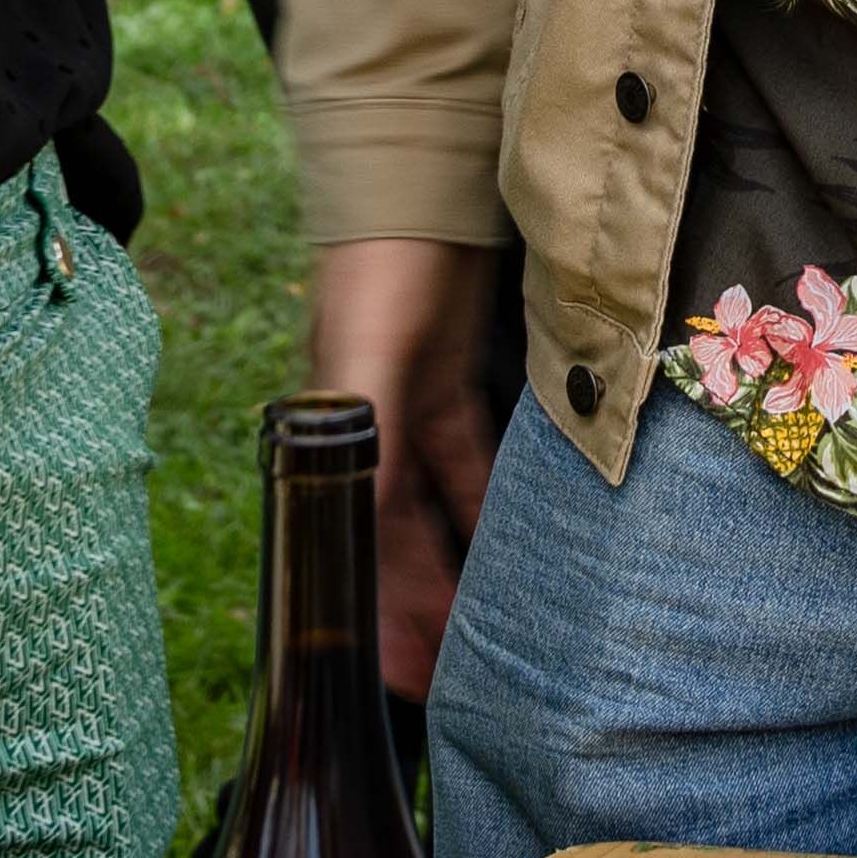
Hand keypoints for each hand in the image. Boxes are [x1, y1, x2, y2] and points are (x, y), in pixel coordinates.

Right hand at [311, 237, 504, 694]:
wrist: (423, 178)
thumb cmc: (380, 269)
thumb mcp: (365, 355)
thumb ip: (363, 434)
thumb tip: (362, 521)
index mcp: (335, 438)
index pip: (353, 545)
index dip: (375, 611)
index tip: (395, 679)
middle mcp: (370, 434)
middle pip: (396, 541)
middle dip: (422, 607)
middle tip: (457, 677)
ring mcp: (414, 408)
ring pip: (439, 510)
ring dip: (462, 563)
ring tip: (492, 627)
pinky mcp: (453, 380)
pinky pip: (474, 462)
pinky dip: (492, 502)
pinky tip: (522, 541)